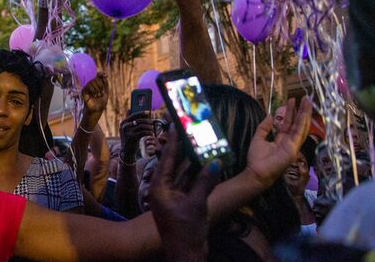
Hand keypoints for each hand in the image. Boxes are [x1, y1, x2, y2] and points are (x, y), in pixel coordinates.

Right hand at [81, 73, 107, 117]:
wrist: (97, 110)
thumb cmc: (101, 102)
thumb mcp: (106, 92)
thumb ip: (105, 84)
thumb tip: (104, 76)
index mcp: (97, 84)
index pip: (98, 75)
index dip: (101, 74)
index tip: (106, 75)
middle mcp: (91, 84)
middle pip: (96, 78)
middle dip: (100, 85)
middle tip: (101, 93)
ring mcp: (87, 87)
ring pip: (92, 81)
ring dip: (97, 89)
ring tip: (98, 95)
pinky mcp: (83, 91)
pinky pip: (88, 86)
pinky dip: (93, 91)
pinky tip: (94, 96)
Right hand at [118, 112, 154, 162]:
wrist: (126, 151)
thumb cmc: (129, 139)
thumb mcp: (128, 130)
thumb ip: (131, 121)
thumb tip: (136, 111)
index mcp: (123, 122)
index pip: (133, 115)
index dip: (141, 113)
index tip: (148, 112)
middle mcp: (124, 126)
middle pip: (138, 120)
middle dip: (147, 120)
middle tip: (153, 122)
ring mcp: (127, 132)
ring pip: (142, 126)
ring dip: (149, 127)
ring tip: (153, 129)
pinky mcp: (132, 137)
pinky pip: (143, 132)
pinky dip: (148, 132)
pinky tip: (151, 134)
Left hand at [146, 135, 218, 261]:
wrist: (187, 254)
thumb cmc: (186, 231)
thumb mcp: (196, 204)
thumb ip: (205, 182)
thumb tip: (214, 162)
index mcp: (159, 187)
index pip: (166, 159)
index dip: (172, 142)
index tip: (176, 125)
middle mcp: (163, 189)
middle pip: (173, 164)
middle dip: (183, 149)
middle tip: (190, 130)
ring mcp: (172, 196)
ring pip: (183, 173)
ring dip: (193, 161)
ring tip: (202, 142)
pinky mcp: (182, 203)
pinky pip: (189, 183)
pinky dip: (197, 175)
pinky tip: (207, 163)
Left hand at [245, 97, 312, 188]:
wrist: (256, 172)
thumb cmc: (257, 158)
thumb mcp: (259, 138)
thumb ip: (264, 127)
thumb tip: (270, 115)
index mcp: (281, 139)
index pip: (288, 123)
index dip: (291, 112)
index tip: (293, 100)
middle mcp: (289, 141)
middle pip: (297, 123)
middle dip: (301, 110)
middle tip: (305, 98)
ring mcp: (293, 145)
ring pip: (301, 127)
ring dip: (305, 114)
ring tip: (308, 102)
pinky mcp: (293, 148)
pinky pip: (298, 134)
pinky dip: (302, 123)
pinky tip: (304, 114)